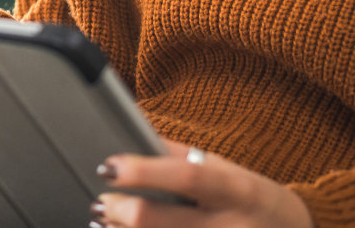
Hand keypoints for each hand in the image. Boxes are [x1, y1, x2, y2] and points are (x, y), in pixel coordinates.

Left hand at [92, 141, 314, 227]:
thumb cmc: (252, 197)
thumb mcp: (227, 170)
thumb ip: (180, 156)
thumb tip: (133, 136)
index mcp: (235, 189)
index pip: (186, 176)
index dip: (144, 172)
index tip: (109, 167)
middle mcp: (231, 226)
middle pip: (164, 223)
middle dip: (123, 212)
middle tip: (101, 202)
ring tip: (104, 222)